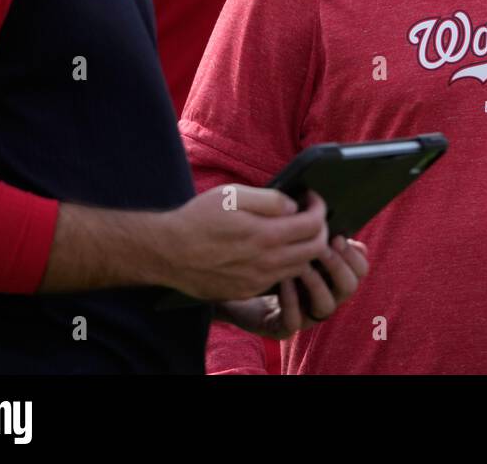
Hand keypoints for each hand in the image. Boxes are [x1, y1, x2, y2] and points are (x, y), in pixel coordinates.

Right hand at [158, 186, 329, 300]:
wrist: (166, 253)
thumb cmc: (198, 218)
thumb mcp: (232, 196)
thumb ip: (270, 200)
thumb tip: (294, 206)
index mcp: (265, 235)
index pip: (314, 225)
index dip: (319, 208)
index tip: (312, 198)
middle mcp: (266, 262)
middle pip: (315, 249)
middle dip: (320, 229)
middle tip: (311, 215)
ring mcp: (258, 280)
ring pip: (301, 266)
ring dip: (306, 248)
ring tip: (297, 231)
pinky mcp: (248, 291)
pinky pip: (280, 278)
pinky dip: (287, 263)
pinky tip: (276, 248)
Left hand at [217, 236, 369, 336]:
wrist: (239, 281)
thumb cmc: (271, 255)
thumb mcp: (293, 239)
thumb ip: (314, 229)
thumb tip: (328, 212)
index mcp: (334, 274)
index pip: (360, 269)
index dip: (353, 254)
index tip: (336, 236)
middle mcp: (326, 295)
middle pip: (350, 287)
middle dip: (338, 266)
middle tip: (323, 250)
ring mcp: (307, 315)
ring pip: (327, 306)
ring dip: (316, 283)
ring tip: (302, 266)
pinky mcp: (284, 327)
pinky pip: (294, 320)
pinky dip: (291, 300)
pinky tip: (283, 281)